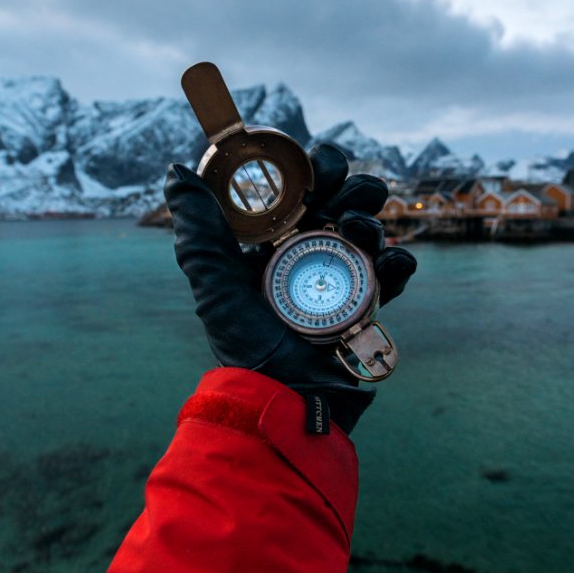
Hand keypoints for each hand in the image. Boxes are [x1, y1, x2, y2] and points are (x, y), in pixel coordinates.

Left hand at [164, 144, 415, 433]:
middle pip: (343, 199)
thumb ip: (198, 231)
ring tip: (359, 231)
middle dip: (352, 186)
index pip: (300, 188)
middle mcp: (310, 253)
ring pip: (370, 228)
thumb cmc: (246, 348)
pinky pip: (393, 270)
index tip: (314, 170)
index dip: (313, 169)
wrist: (288, 403)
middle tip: (344, 197)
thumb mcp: (216, 286)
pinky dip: (397, 260)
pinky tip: (389, 264)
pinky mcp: (369, 303)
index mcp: (274, 241)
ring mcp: (343, 276)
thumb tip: (176, 170)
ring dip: (371, 219)